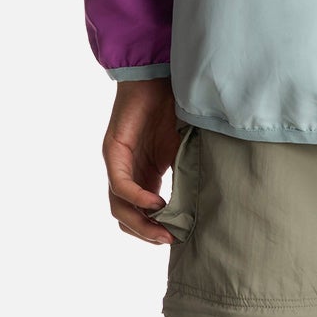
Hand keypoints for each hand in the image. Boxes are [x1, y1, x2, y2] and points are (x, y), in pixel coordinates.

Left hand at [103, 77, 180, 245]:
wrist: (159, 76)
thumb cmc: (174, 108)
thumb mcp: (185, 149)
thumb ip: (186, 175)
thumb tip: (202, 208)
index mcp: (145, 175)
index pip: (142, 215)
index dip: (156, 230)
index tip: (177, 238)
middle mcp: (128, 174)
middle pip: (127, 218)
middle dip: (147, 233)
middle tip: (170, 240)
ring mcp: (118, 164)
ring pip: (119, 208)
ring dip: (140, 223)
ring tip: (162, 230)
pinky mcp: (113, 152)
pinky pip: (120, 185)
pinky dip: (138, 197)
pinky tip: (157, 202)